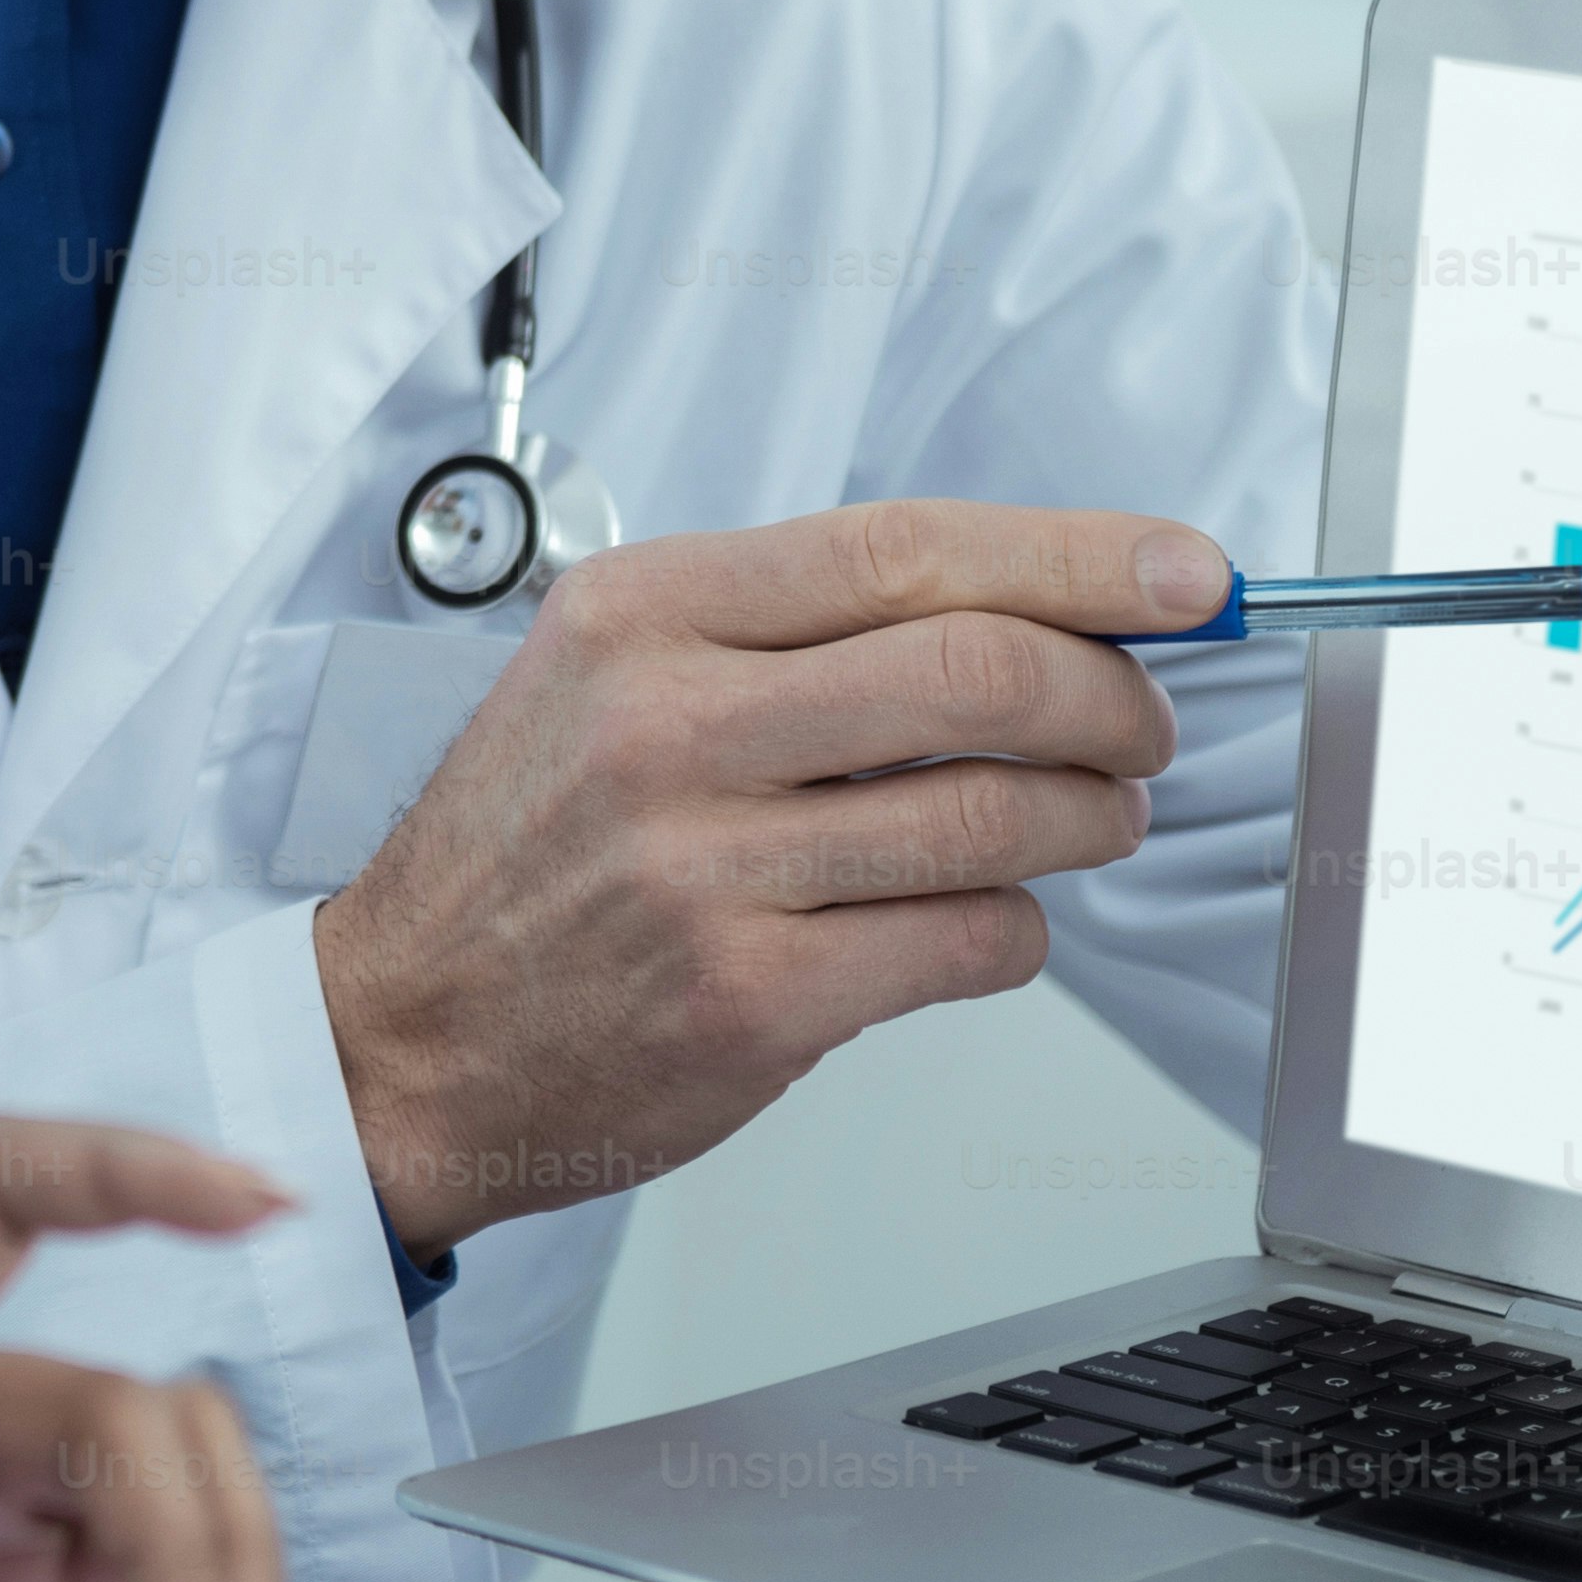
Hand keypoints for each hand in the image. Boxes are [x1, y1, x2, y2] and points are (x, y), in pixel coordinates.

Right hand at [315, 499, 1219, 1259]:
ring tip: (1089, 818)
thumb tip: (1018, 606)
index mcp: (638, 616)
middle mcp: (668, 725)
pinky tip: (983, 918)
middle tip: (1143, 722)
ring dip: (1091, 816)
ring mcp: (709, 868)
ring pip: (1001, 816)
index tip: (1182, 575)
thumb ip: (782, 633)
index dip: (1076, 557)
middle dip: (1115, 695)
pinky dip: (1019, 927)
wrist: (398, 1031)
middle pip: (981, 671)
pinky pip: (972, 942)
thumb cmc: (520, 854)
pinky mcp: (754, 998)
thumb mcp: (603, 677)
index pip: (904, 550)